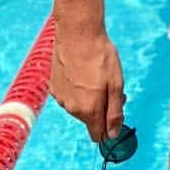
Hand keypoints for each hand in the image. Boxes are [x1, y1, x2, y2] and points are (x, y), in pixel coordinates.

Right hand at [49, 24, 125, 142]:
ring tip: (96, 75)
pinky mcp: (53, 87)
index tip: (116, 112)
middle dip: (101, 108)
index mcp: (89, 110)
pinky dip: (76, 89)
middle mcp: (71, 108)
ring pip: (79, 107)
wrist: (78, 35)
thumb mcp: (116, 84)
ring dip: (89, 98)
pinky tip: (82, 72)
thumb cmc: (101, 57)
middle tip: (110, 86)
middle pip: (90, 119)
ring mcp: (60, 98)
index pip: (97, 134)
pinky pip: (68, 96)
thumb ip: (114, 112)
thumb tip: (113, 135)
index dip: (109, 127)